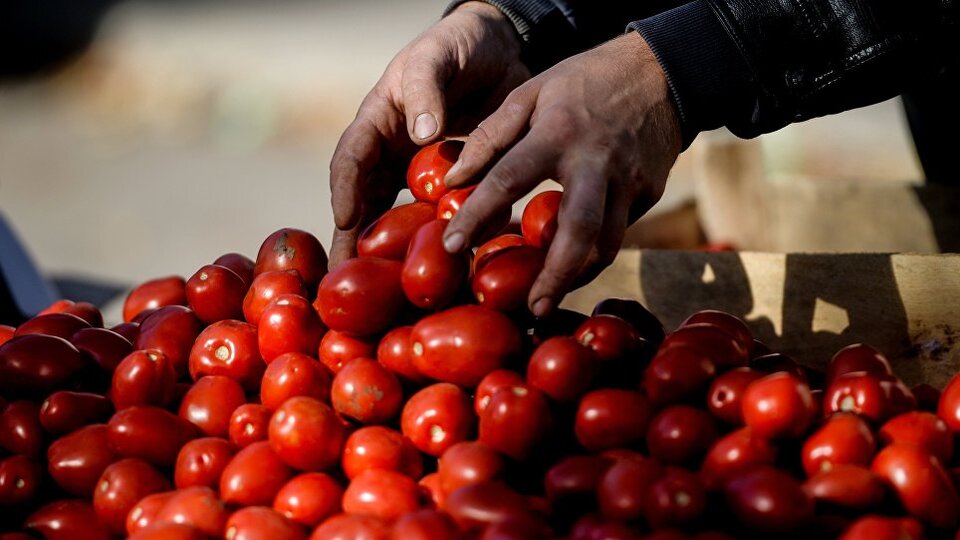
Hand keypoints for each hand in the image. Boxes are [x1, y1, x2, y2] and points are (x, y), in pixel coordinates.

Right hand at [328, 2, 529, 267]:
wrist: (500, 48)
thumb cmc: (458, 45)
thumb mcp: (437, 57)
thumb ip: (427, 89)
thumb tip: (421, 134)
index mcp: (378, 122)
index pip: (351, 160)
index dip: (345, 190)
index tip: (345, 221)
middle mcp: (393, 154)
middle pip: (366, 203)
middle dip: (355, 242)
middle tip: (346, 281)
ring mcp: (421, 172)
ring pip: (400, 217)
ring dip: (394, 253)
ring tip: (389, 292)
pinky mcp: (453, 184)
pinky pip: (441, 216)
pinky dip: (441, 241)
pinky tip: (446, 270)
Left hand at [442, 32, 681, 315]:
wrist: (663, 72)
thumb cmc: (585, 81)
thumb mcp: (532, 92)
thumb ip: (491, 136)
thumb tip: (455, 179)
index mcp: (558, 134)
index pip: (508, 180)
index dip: (476, 215)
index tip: (452, 246)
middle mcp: (595, 164)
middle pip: (577, 232)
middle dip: (554, 276)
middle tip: (531, 308)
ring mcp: (628, 183)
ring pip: (607, 245)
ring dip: (577, 275)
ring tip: (548, 296)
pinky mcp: (649, 194)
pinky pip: (619, 232)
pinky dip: (594, 252)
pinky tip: (574, 263)